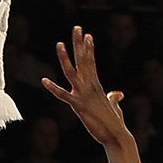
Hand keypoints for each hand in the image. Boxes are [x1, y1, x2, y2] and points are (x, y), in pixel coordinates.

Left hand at [42, 26, 131, 147]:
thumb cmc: (114, 122)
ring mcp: (84, 94)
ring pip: (72, 72)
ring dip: (65, 58)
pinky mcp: (79, 106)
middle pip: (83, 60)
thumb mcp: (113, 106)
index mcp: (96, 85)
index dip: (88, 48)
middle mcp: (90, 86)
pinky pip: (63, 95)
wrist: (116, 135)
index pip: (91, 62)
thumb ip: (114, 98)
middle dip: (79, 43)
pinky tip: (44, 80)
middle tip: (77, 27)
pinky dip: (53, 88)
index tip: (86, 35)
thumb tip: (118, 94)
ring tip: (60, 44)